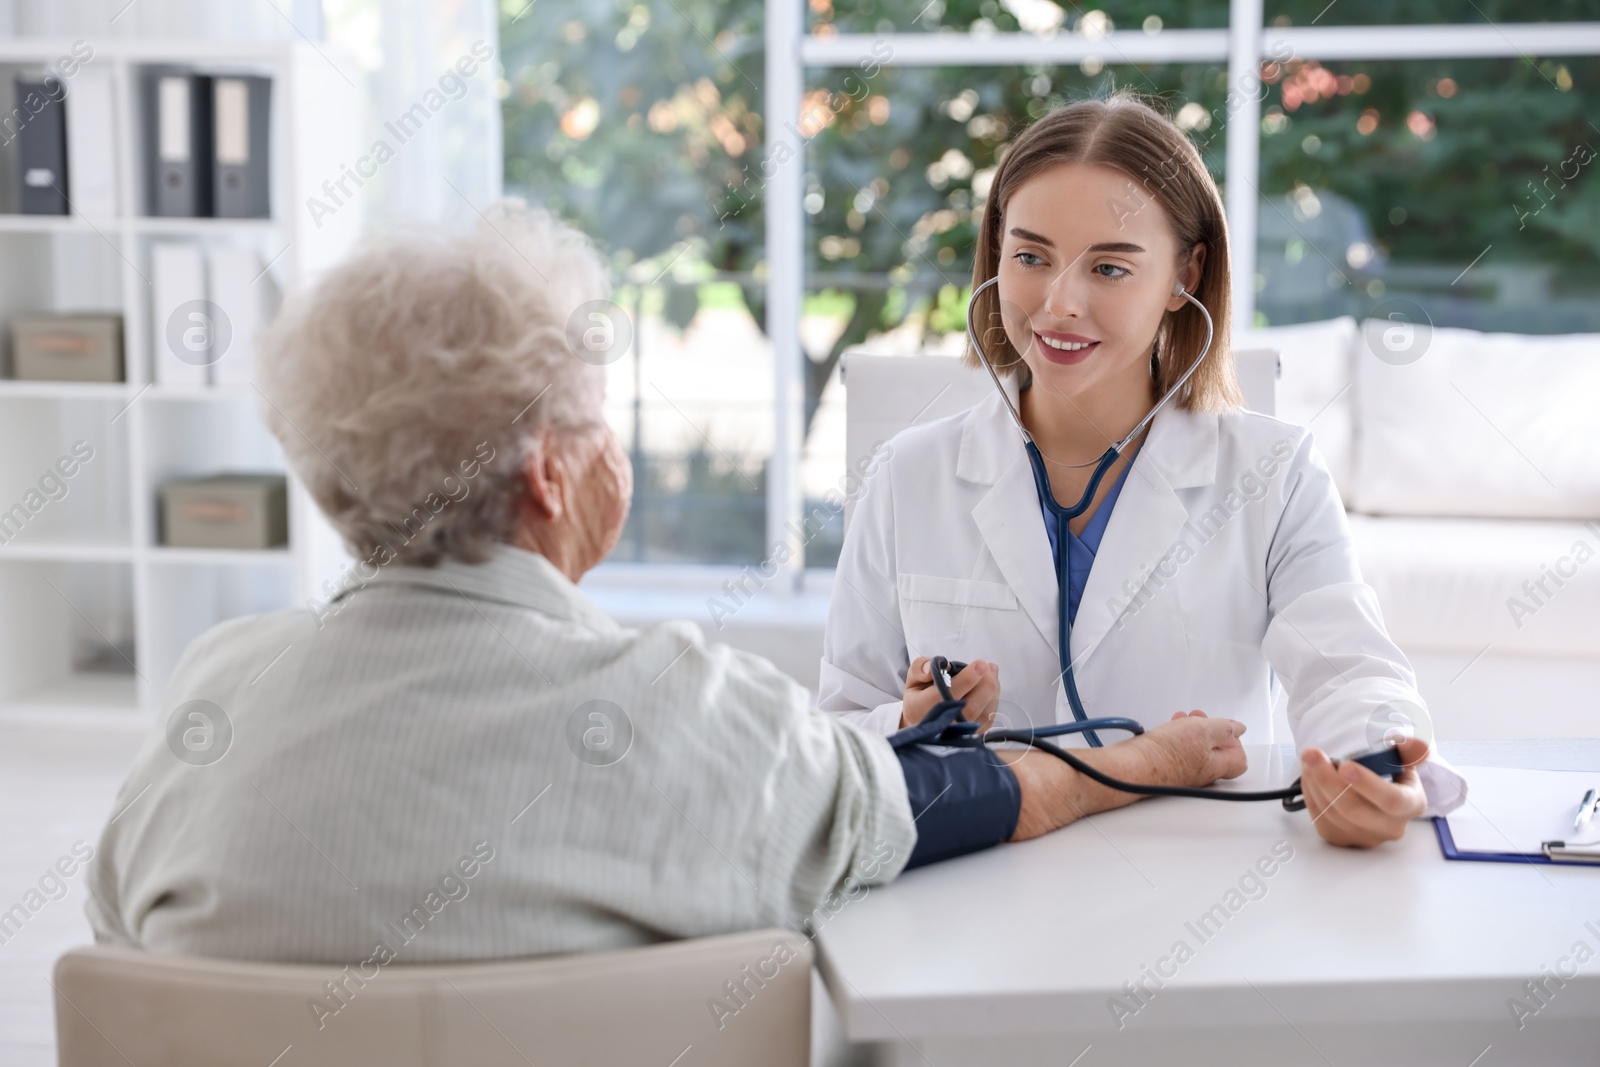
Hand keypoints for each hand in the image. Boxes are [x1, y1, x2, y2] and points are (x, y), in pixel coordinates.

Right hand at [899, 656, 999, 729]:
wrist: (923, 723)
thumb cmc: (919, 700)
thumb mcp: (912, 680)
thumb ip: (919, 668)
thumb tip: (939, 667)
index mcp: (920, 708)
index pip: (947, 695)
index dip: (967, 679)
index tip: (979, 664)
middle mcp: (939, 726)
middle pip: (969, 707)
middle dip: (985, 684)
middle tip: (986, 666)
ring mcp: (956, 734)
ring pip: (983, 714)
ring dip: (992, 690)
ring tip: (990, 671)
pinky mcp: (971, 736)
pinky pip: (988, 718)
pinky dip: (993, 699)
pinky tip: (991, 684)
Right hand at [1141, 710, 1247, 787]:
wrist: (1132, 768)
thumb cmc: (1165, 755)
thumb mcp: (1203, 731)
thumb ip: (1225, 728)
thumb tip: (1238, 729)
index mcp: (1216, 765)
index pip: (1239, 759)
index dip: (1235, 741)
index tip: (1223, 728)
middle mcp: (1201, 773)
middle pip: (1216, 752)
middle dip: (1209, 730)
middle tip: (1200, 719)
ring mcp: (1182, 772)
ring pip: (1195, 750)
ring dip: (1190, 730)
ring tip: (1180, 721)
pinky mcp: (1164, 768)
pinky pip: (1176, 752)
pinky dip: (1174, 737)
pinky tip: (1165, 731)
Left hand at [1299, 737, 1428, 847]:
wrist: (1373, 789)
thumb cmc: (1389, 770)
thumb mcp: (1402, 756)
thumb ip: (1409, 750)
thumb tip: (1420, 749)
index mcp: (1411, 804)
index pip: (1392, 801)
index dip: (1368, 785)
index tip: (1345, 765)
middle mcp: (1390, 827)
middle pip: (1355, 809)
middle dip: (1328, 779)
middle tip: (1312, 754)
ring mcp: (1365, 837)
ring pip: (1333, 813)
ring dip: (1315, 783)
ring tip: (1310, 759)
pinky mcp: (1341, 838)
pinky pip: (1320, 818)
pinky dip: (1310, 793)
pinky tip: (1309, 774)